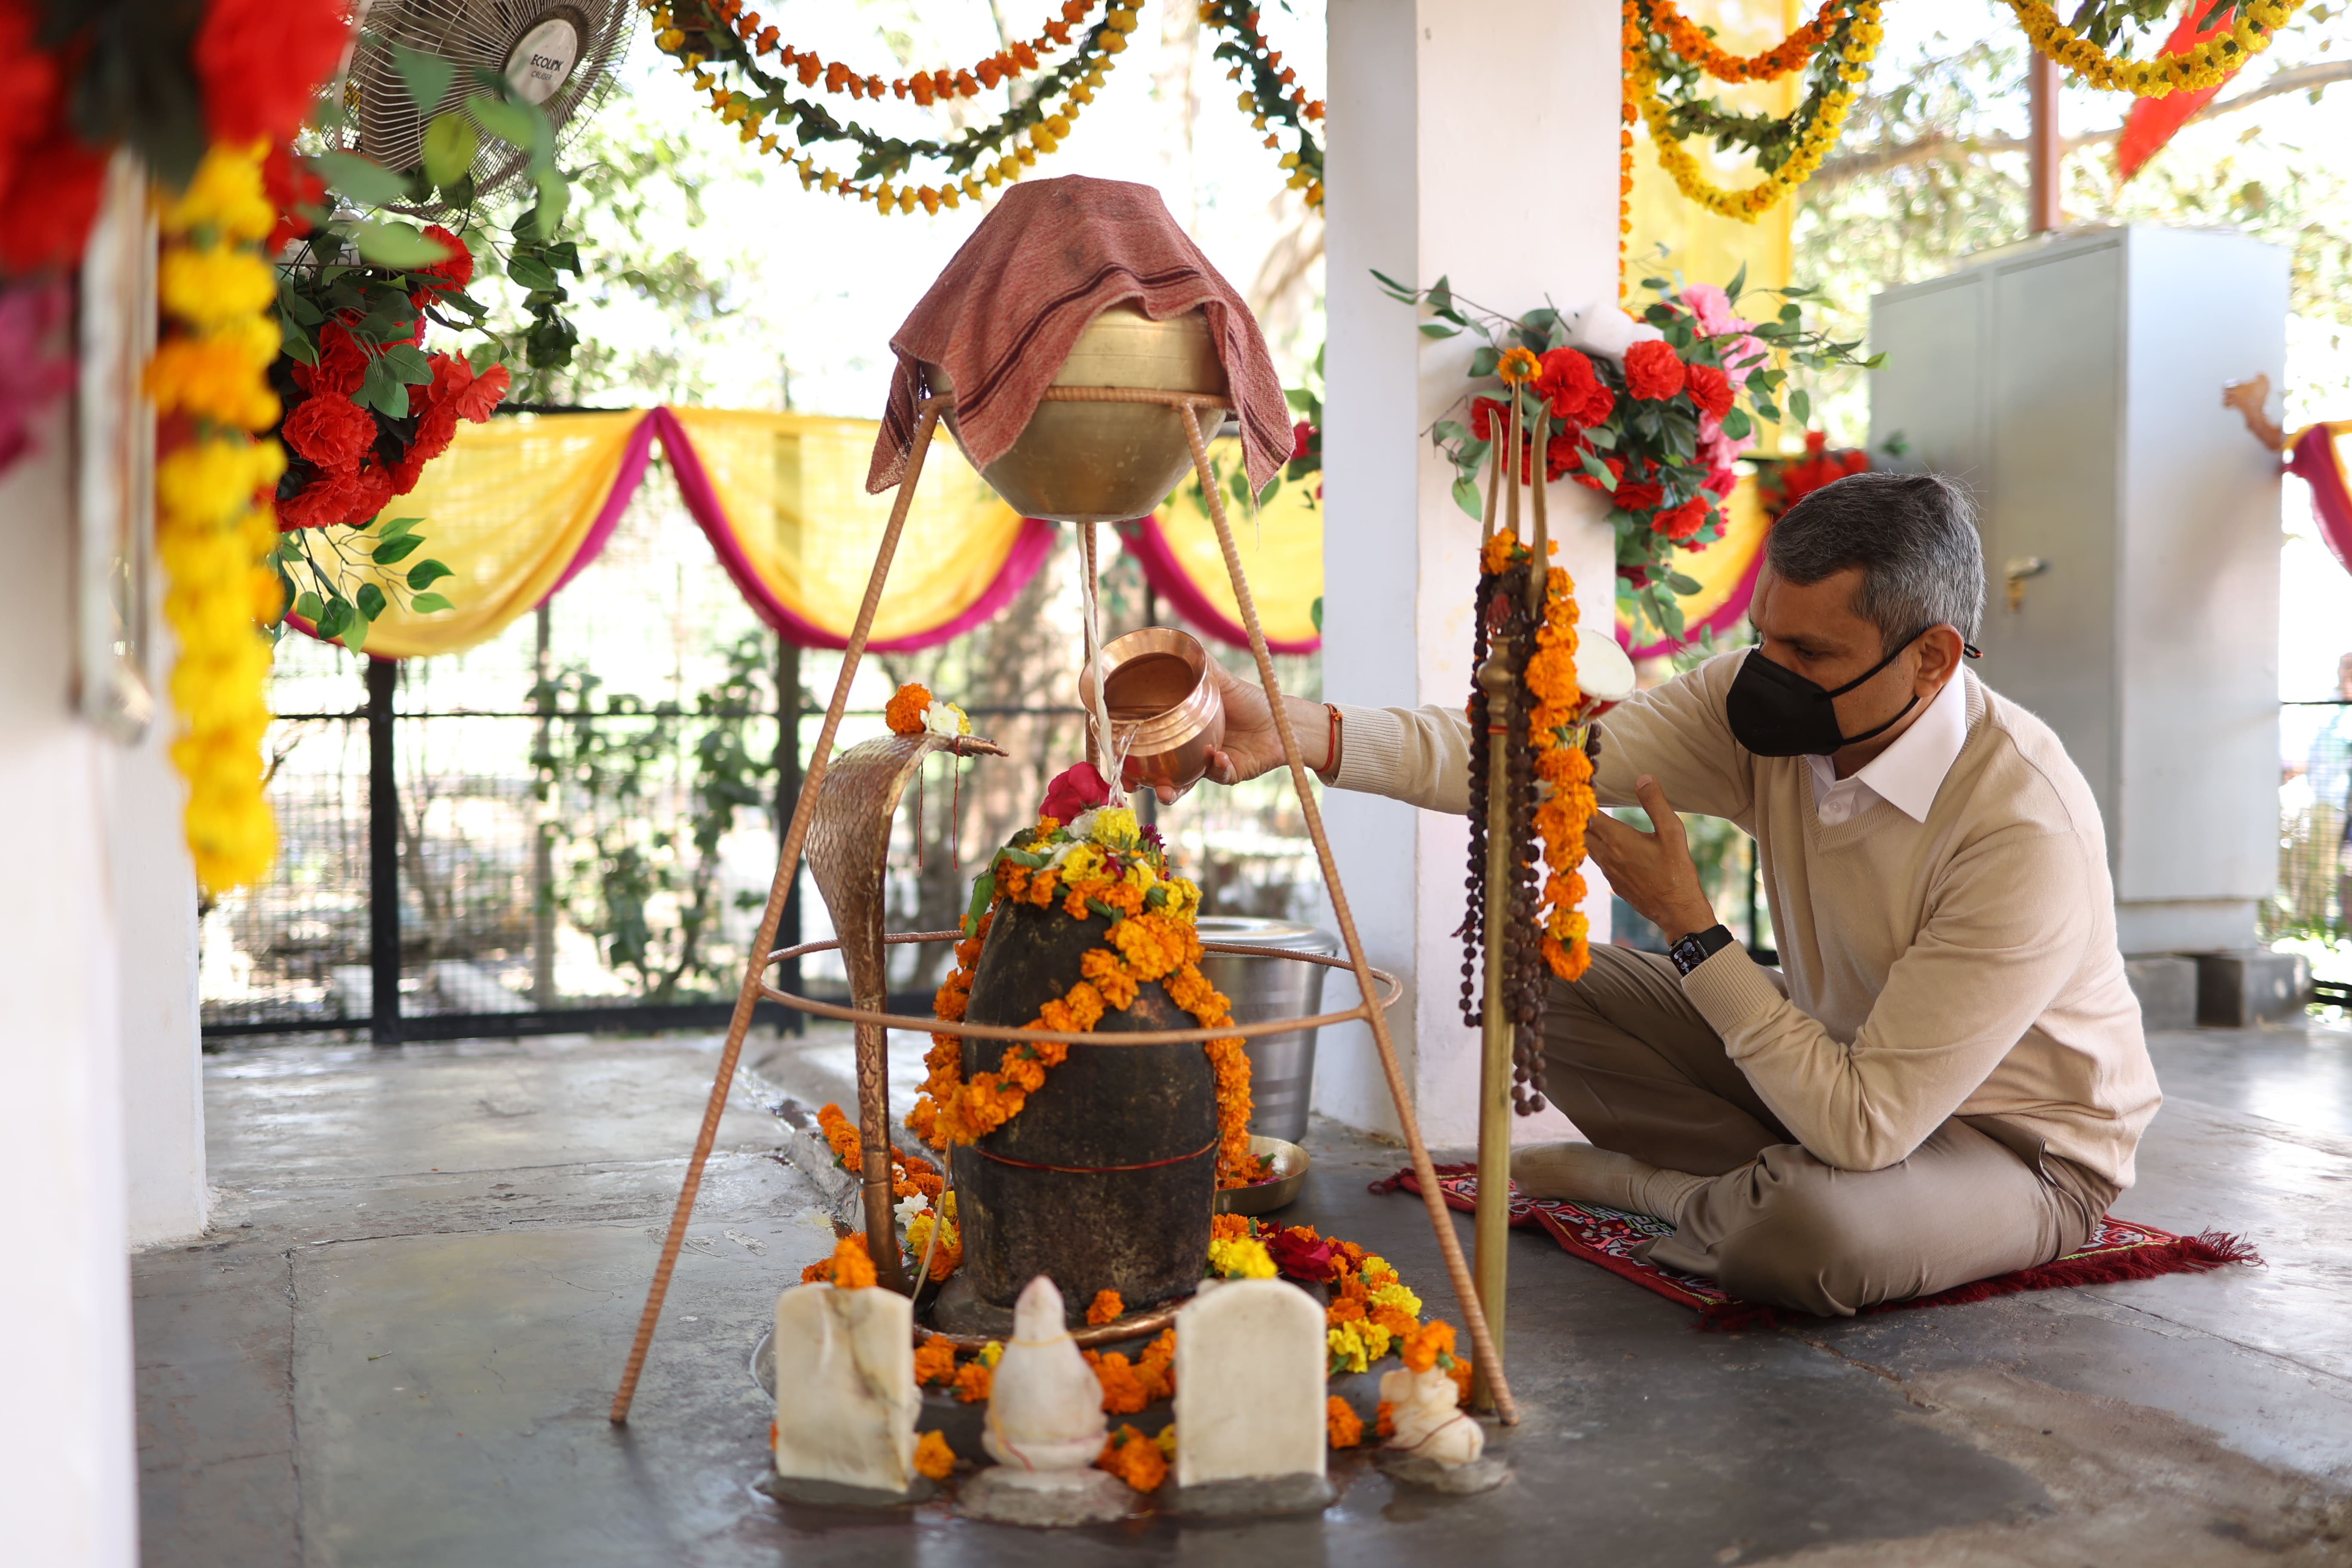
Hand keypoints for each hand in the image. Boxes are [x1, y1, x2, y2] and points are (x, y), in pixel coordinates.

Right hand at [1074, 661, 1324, 804]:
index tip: (1111, 758)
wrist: (1282, 719)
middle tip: (1130, 783)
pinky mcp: (1228, 773)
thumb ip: (1198, 663)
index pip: (1145, 744)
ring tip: (1165, 791)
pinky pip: (1218, 775)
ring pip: (1181, 784)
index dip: (1126, 754)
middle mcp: (1187, 752)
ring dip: (1171, 789)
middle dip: (1140, 782)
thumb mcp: (1220, 678)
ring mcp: (1205, 766)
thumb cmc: (1248, 699)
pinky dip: (1216, 767)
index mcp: (1177, 730)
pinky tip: (1217, 758)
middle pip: (1155, 772)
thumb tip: (1169, 640)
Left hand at [1583, 775, 1717, 943]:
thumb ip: (1656, 804)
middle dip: (1576, 817)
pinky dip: (1593, 848)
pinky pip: (1597, 861)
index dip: (1582, 802)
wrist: (1676, 911)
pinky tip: (1601, 844)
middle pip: (1581, 832)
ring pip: (1587, 847)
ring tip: (1581, 819)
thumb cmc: (1677, 871)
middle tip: (1571, 803)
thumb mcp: (1672, 832)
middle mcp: (1607, 855)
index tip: (1577, 790)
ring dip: (1583, 833)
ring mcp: (1608, 871)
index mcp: (1618, 840)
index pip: (1589, 816)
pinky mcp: (1613, 883)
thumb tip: (1643, 778)